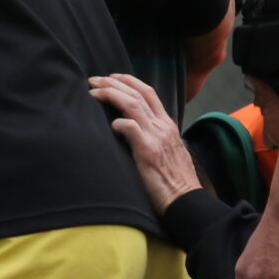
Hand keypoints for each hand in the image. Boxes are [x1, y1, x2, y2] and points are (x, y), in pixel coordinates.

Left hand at [89, 73, 200, 211]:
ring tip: (93, 92)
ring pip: (133, 104)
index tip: (111, 77)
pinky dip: (118, 122)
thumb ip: (154, 137)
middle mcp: (163, 126)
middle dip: (113, 82)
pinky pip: (131, 127)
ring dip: (110, 95)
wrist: (185, 201)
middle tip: (93, 80)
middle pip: (137, 93)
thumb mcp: (168, 151)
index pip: (149, 92)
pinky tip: (109, 125)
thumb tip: (134, 130)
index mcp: (167, 125)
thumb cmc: (173, 181)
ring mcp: (157, 137)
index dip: (129, 81)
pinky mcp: (148, 152)